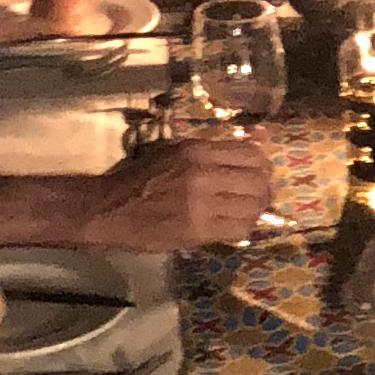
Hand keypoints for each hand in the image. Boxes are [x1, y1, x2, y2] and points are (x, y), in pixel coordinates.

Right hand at [76, 135, 273, 248]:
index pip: (252, 154)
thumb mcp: (175, 153)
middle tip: (257, 199)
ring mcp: (202, 203)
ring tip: (246, 214)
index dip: (263, 167)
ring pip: (253, 208)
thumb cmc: (141, 177)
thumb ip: (212, 153)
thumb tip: (255, 144)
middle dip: (264, 192)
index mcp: (198, 150)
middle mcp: (204, 173)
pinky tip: (234, 228)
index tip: (259, 176)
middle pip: (258, 182)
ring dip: (255, 213)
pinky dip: (243, 229)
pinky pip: (239, 230)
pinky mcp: (198, 229)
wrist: (110, 207)